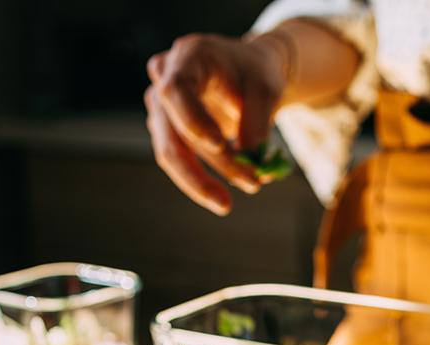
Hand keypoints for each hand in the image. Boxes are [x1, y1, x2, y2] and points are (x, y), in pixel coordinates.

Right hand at [145, 33, 286, 214]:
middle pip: (170, 134)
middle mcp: (165, 80)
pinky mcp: (167, 131)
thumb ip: (258, 120)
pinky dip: (201, 181)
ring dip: (202, 183)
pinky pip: (179, 162)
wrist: (247, 75)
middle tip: (226, 203)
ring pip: (172, 155)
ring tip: (231, 201)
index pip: (177, 90)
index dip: (193, 121)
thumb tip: (252, 158)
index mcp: (188, 57)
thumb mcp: (267, 88)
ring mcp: (162, 108)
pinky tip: (223, 195)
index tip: (219, 146)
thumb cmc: (255, 74)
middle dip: (198, 173)